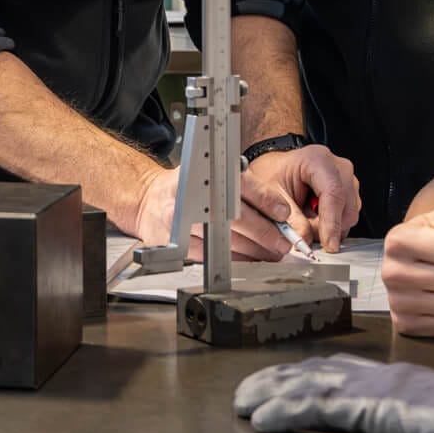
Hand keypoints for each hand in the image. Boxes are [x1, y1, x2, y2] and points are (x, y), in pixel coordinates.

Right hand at [131, 165, 292, 261]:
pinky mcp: (176, 243)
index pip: (240, 184)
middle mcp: (191, 195)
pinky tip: (249, 259)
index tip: (282, 213)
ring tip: (271, 252)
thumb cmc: (188, 189)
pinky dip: (235, 260)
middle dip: (265, 232)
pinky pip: (212, 257)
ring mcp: (181, 221)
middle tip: (283, 242)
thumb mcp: (212, 176)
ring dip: (255, 250)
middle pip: (236, 217)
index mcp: (203, 172)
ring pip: (226, 241)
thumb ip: (244, 188)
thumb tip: (278, 212)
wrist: (150, 201)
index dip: (265, 199)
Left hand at [243, 144, 361, 251]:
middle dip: (328, 229)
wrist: (275, 168)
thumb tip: (305, 240)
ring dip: (328, 228)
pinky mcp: (348, 194)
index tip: (328, 244)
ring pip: (348, 216)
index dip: (332, 222)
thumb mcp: (271, 195)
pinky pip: (346, 218)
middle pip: (346, 207)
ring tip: (304, 222)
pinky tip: (312, 219)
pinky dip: (330, 226)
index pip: (333, 193)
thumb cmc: (273, 174)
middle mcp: (338, 167)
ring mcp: (346, 180)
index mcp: (318, 160)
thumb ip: (290, 218)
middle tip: (305, 237)